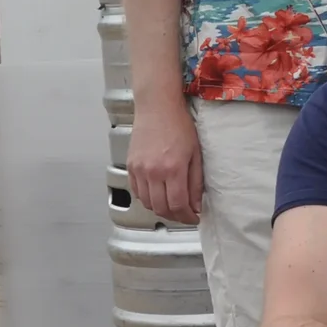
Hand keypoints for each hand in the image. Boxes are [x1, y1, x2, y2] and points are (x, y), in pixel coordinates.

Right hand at [127, 100, 203, 225]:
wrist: (157, 107)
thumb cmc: (179, 125)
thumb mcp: (196, 154)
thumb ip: (195, 182)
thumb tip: (196, 205)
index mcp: (172, 168)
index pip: (178, 205)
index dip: (187, 217)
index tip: (194, 218)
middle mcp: (153, 172)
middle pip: (161, 208)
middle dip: (175, 217)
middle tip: (185, 215)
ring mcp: (139, 170)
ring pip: (147, 203)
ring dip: (160, 210)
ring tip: (172, 206)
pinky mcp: (130, 167)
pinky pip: (137, 192)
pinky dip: (147, 199)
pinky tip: (157, 195)